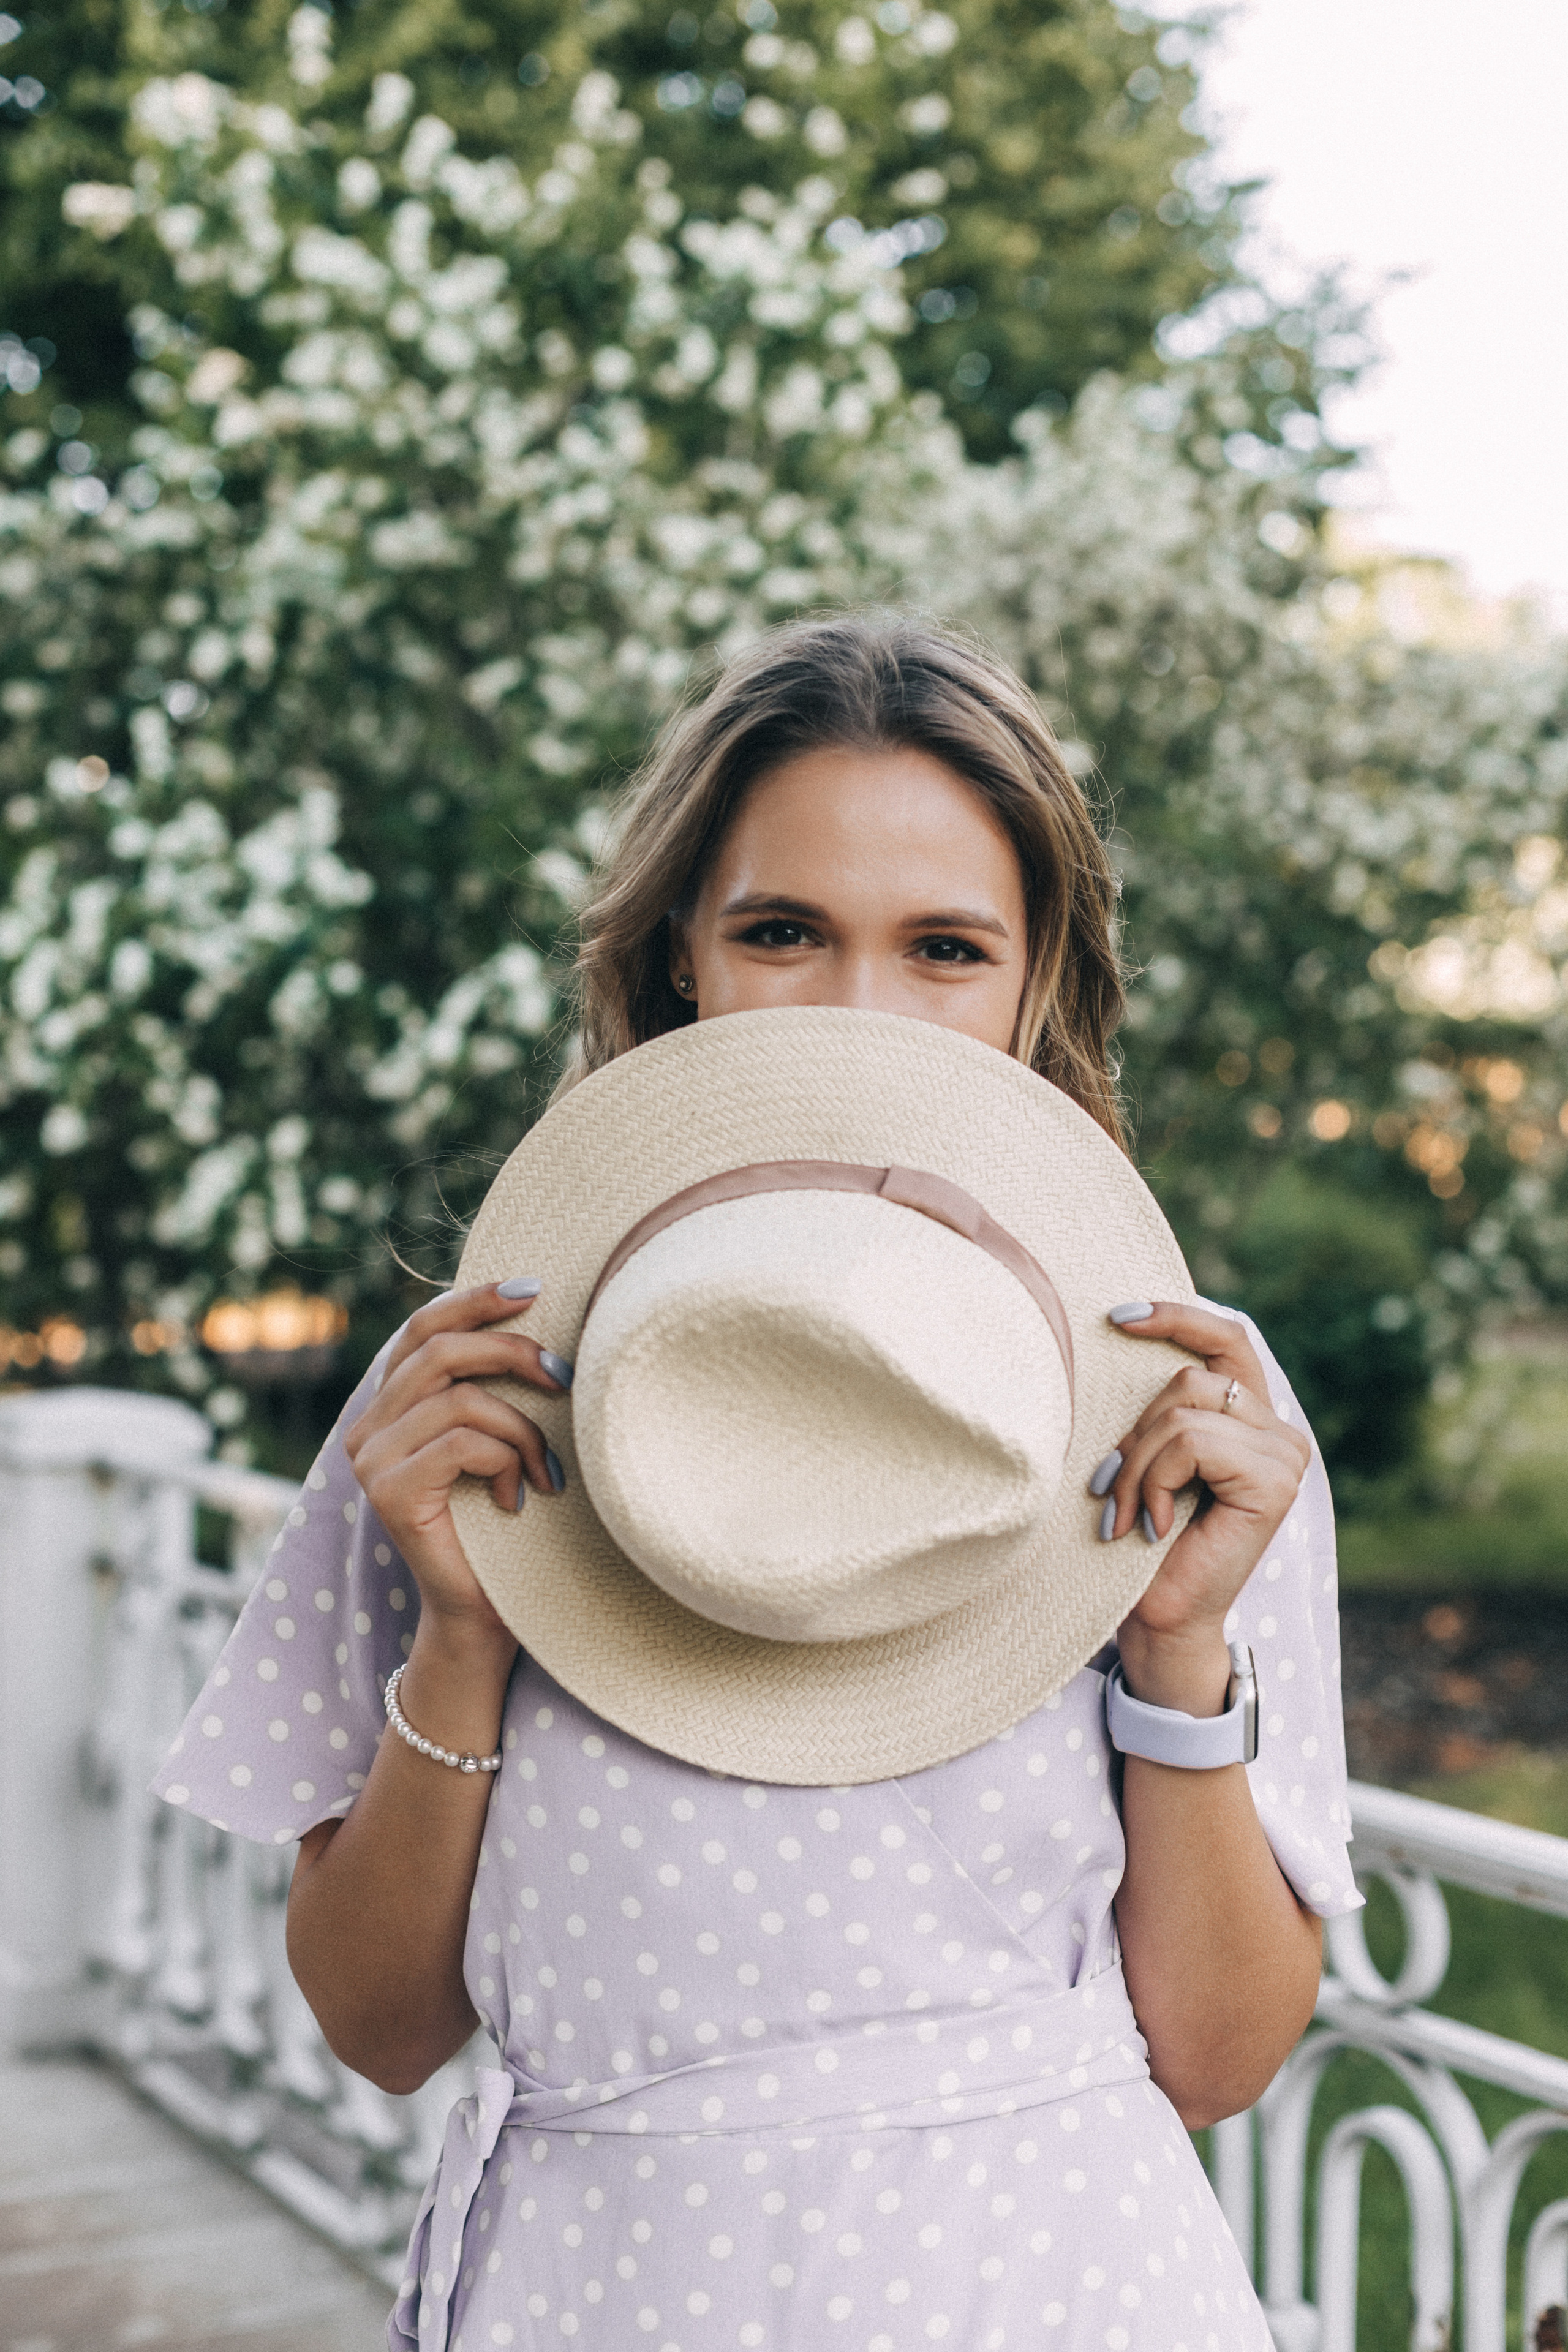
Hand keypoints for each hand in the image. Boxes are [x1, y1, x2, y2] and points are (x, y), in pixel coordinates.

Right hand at [343, 1281, 568, 1650]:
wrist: (484, 1611)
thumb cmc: (504, 1521)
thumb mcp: (499, 1436)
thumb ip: (491, 1385)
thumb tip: (534, 1313)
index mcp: (390, 1404)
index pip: (423, 1327)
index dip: (474, 1299)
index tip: (533, 1288)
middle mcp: (367, 1426)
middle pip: (440, 1350)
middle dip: (512, 1352)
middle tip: (564, 1378)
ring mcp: (369, 1459)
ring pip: (459, 1398)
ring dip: (521, 1428)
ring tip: (547, 1469)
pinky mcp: (387, 1491)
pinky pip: (461, 1442)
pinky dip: (506, 1461)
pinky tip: (519, 1496)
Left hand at [1094, 1302, 1309, 1713]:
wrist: (1160, 1617)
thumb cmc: (1144, 1538)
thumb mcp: (1148, 1455)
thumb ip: (1160, 1406)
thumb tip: (1125, 1331)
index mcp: (1252, 1417)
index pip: (1226, 1339)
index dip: (1176, 1317)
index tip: (1117, 1316)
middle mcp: (1280, 1430)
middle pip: (1187, 1377)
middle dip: (1133, 1433)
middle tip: (1106, 1487)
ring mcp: (1285, 1456)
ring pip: (1184, 1410)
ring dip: (1136, 1463)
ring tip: (1124, 1512)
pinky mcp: (1274, 1483)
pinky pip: (1192, 1443)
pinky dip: (1154, 1480)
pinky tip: (1152, 1525)